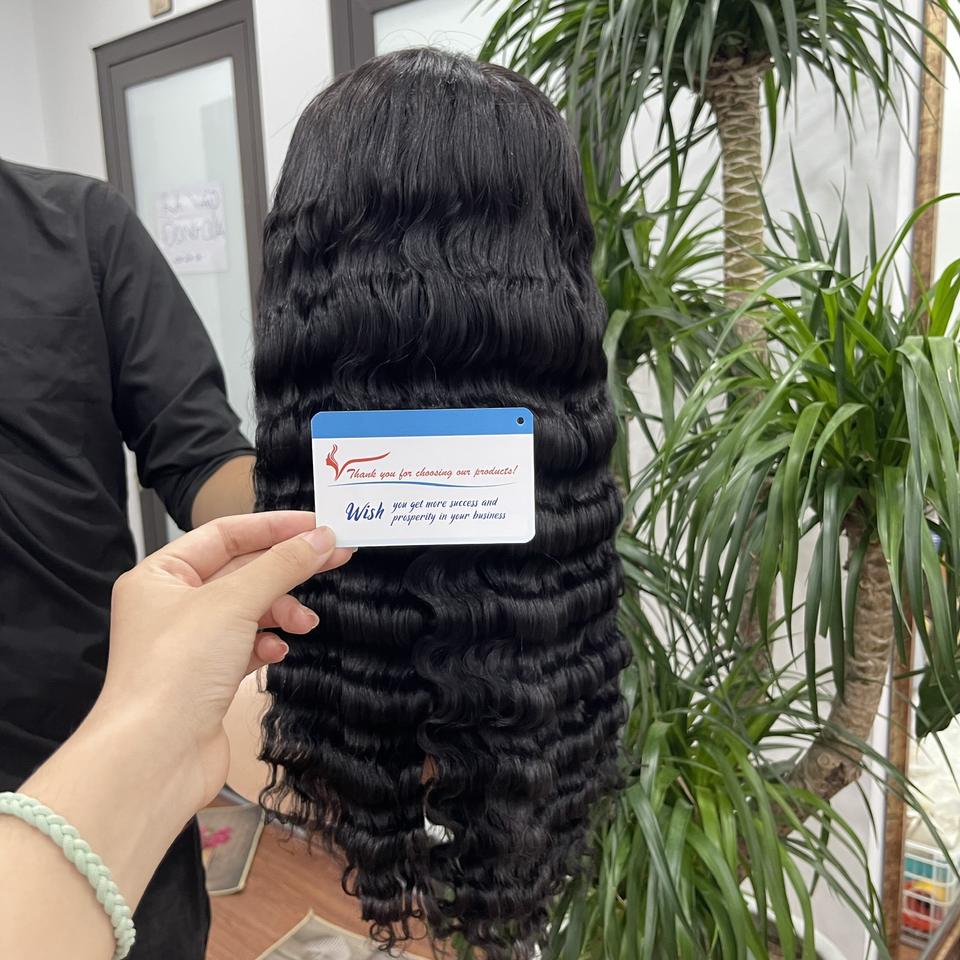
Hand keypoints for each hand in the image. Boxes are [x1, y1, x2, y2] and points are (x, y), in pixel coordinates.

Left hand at [95, 512, 351, 806]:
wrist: (156, 758)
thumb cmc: (175, 671)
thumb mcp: (235, 602)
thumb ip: (283, 565)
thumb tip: (323, 539)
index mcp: (160, 576)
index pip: (224, 534)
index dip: (273, 527)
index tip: (318, 526)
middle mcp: (170, 605)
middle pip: (240, 571)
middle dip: (285, 570)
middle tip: (334, 560)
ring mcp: (189, 644)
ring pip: (248, 609)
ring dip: (281, 611)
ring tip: (304, 623)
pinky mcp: (206, 678)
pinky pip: (247, 645)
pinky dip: (267, 644)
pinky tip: (278, 652)